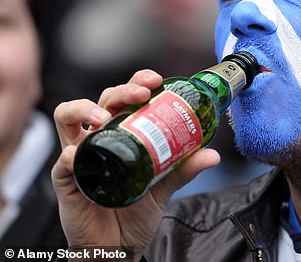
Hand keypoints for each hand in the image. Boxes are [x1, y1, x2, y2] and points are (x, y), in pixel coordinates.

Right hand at [51, 69, 220, 256]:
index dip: (135, 82)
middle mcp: (99, 139)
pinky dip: (71, 155)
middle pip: (101, 101)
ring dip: (86, 110)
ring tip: (106, 118)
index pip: (123, 98)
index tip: (156, 80)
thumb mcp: (163, 186)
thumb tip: (212, 155)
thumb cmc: (135, 212)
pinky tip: (80, 154)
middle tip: (141, 94)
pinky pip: (63, 163)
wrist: (118, 246)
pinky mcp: (67, 181)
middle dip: (121, 90)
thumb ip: (183, 168)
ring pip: (68, 118)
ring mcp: (80, 157)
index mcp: (121, 134)